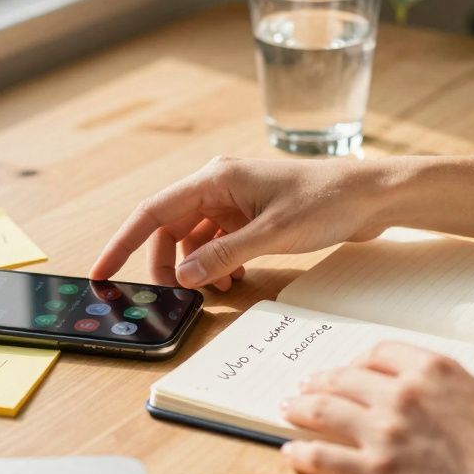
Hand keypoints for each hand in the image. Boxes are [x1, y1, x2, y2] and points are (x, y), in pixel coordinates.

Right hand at [90, 156, 393, 289]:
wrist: (372, 195)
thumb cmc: (327, 202)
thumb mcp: (272, 234)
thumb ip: (224, 255)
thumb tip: (183, 277)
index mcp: (216, 178)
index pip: (153, 212)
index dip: (123, 244)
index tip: (101, 272)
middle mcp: (219, 184)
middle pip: (170, 227)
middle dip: (166, 263)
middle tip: (171, 296)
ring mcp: (236, 198)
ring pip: (194, 237)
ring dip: (197, 266)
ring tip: (215, 289)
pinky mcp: (252, 212)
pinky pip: (218, 240)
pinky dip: (218, 262)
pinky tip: (233, 278)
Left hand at [280, 341, 473, 473]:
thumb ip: (467, 387)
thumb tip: (454, 389)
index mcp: (435, 370)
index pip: (378, 354)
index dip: (357, 363)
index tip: (348, 370)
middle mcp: (403, 393)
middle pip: (344, 378)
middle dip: (321, 382)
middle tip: (305, 387)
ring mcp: (385, 432)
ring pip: (324, 411)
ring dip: (301, 409)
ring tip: (288, 409)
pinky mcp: (375, 473)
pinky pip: (324, 458)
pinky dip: (302, 455)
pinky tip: (292, 454)